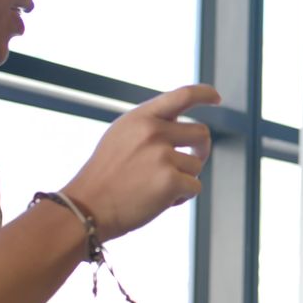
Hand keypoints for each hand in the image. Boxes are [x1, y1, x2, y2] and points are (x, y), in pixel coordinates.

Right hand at [60, 84, 219, 241]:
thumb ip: (149, 127)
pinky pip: (195, 186)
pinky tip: (159, 201)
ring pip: (197, 165)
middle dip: (201, 149)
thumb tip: (183, 127)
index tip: (216, 98)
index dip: (204, 94)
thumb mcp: (121, 137)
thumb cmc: (104, 176)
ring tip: (157, 188)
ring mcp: (163, 156)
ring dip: (185, 178)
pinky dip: (182, 197)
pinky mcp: (170, 181)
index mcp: (141, 117)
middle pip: (201, 133)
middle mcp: (153, 132)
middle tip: (191, 163)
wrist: (86, 207)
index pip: (182, 96)